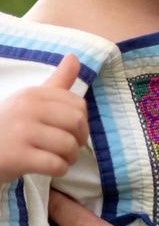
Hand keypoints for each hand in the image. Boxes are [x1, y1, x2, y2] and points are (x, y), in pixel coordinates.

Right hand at [0, 53, 87, 183]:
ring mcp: (22, 132)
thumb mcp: (30, 100)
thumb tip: (74, 56)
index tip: (70, 130)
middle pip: (77, 123)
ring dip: (70, 158)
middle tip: (68, 147)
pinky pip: (56, 164)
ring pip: (69, 146)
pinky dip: (60, 169)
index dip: (82, 122)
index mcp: (33, 94)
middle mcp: (27, 109)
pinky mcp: (19, 157)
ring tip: (59, 158)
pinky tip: (50, 168)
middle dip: (79, 140)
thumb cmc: (10, 127)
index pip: (78, 104)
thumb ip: (56, 82)